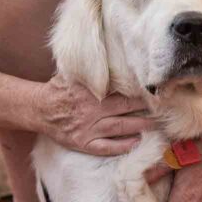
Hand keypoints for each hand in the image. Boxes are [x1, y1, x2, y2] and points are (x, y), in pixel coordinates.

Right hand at [34, 75, 154, 154]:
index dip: (139, 91)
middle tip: (163, 107)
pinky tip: (137, 142)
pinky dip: (122, 146)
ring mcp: (87, 129)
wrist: (38, 108)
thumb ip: (91, 68)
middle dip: (145, 108)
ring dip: (140, 126)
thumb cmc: (59, 89)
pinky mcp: (83, 143)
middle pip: (125, 108)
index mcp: (90, 91)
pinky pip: (106, 147)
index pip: (120, 90)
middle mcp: (90, 110)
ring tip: (157, 124)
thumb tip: (111, 54)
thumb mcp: (72, 74)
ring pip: (120, 128)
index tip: (155, 90)